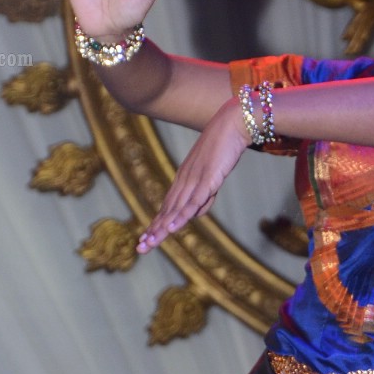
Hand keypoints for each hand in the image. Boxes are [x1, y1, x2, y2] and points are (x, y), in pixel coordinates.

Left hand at [136, 99, 249, 253]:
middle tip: (140, 248)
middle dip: (154, 231)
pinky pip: (192, 202)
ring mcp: (194, 181)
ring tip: (151, 243)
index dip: (156, 224)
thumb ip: (205, 196)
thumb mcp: (213, 177)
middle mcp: (184, 181)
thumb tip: (197, 213)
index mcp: (184, 180)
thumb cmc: (224, 148)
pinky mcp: (207, 180)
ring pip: (175, 210)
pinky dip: (181, 216)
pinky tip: (172, 228)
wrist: (233, 125)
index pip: (167, 207)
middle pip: (167, 211)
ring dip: (162, 228)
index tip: (146, 238)